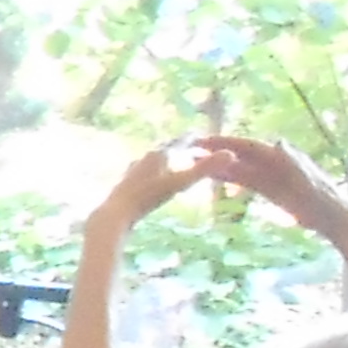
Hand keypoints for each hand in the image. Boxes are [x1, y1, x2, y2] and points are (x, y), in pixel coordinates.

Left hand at [91, 139, 222, 226]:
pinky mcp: (125, 184)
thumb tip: (231, 154)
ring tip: (170, 159)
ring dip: (163, 158)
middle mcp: (144, 158)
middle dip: (177, 146)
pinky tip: (148, 178)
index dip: (192, 139)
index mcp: (158, 154)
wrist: (115, 213)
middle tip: (188, 143)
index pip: (180, 142)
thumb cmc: (149, 197)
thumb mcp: (180, 183)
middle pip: (165, 149)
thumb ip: (204, 169)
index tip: (202, 134)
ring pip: (151, 160)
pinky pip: (142, 173)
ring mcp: (132, 170)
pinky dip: (151, 172)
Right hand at [193, 134, 345, 230]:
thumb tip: (278, 142)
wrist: (332, 217)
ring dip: (220, 166)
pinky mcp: (271, 190)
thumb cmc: (321, 197)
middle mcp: (274, 161)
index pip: (248, 146)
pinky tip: (216, 179)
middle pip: (240, 155)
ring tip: (195, 165)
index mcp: (282, 155)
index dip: (225, 143)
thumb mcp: (306, 178)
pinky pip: (246, 181)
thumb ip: (291, 161)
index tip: (203, 141)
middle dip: (217, 153)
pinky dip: (231, 179)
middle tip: (190, 151)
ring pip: (240, 168)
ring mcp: (272, 176)